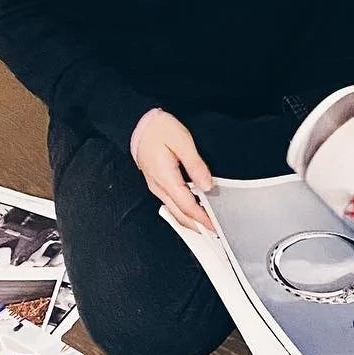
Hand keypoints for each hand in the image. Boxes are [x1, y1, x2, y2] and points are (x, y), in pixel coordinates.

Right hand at [131, 108, 213, 232]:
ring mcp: (155, 185)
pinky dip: (182, 211)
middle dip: (197, 225)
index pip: (187, 206)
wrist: (138, 123)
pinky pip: (170, 203)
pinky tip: (192, 211)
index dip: (202, 218)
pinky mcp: (156, 182)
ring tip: (206, 225)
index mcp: (166, 178)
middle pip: (179, 214)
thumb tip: (207, 185)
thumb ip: (195, 165)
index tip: (215, 225)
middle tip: (214, 231)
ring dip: (189, 220)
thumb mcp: (183, 142)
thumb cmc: (158, 129)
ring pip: (173, 210)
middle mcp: (159, 186)